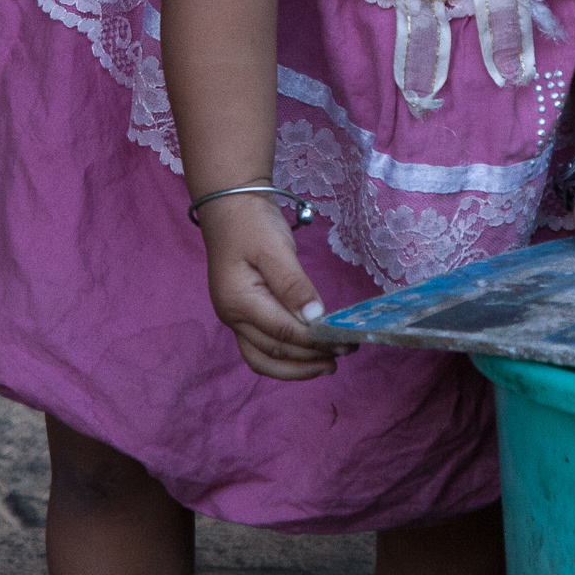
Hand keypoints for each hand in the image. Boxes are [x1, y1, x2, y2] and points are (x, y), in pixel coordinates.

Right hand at [195, 194, 337, 379]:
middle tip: (345, 352)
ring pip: (264, 358)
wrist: (229, 206)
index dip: (314, 341)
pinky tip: (308, 355)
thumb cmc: (251, 223)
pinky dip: (285, 357)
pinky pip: (262, 347)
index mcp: (239, 301)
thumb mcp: (274, 247)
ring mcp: (235, 318)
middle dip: (311, 357)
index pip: (283, 331)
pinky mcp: (244, 314)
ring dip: (297, 367)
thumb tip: (314, 318)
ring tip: (329, 365)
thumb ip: (293, 284)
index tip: (345, 342)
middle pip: (274, 351)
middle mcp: (233, 317)